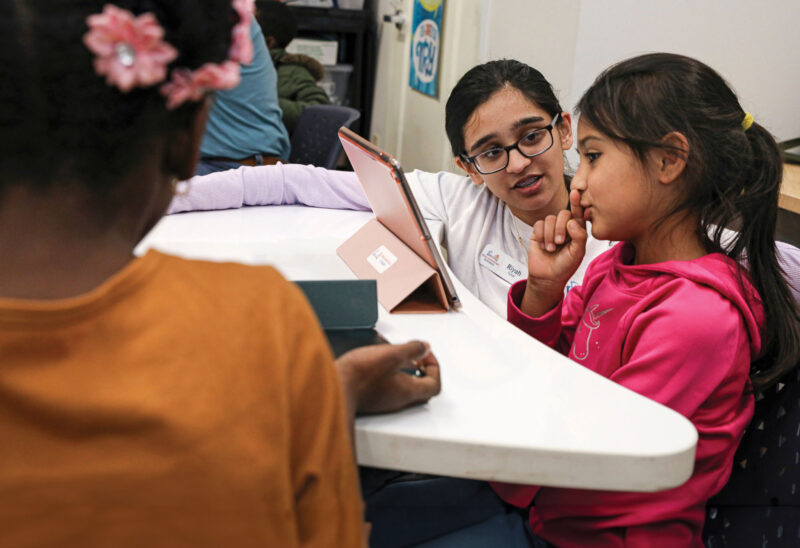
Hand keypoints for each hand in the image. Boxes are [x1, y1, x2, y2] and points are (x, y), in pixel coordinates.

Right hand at [335, 341, 440, 419]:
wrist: (332, 386)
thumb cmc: (359, 374)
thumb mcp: (391, 354)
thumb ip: (412, 349)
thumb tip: (425, 347)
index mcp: (408, 390)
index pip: (434, 384)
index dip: (435, 367)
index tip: (426, 353)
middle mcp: (399, 399)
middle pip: (423, 389)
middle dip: (424, 370)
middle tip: (418, 357)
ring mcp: (385, 401)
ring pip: (406, 389)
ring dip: (408, 372)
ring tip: (400, 357)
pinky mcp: (372, 398)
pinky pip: (391, 388)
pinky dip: (394, 376)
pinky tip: (383, 364)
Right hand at [522, 189, 586, 314]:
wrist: (548, 277)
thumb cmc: (565, 266)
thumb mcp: (578, 253)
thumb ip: (579, 236)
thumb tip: (572, 221)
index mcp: (577, 230)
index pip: (578, 213)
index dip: (577, 203)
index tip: (576, 193)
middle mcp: (564, 227)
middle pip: (563, 214)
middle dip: (560, 228)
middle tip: (560, 243)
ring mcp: (551, 229)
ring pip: (550, 219)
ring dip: (550, 235)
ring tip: (551, 248)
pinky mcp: (538, 232)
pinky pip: (539, 225)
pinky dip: (541, 236)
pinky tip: (542, 246)